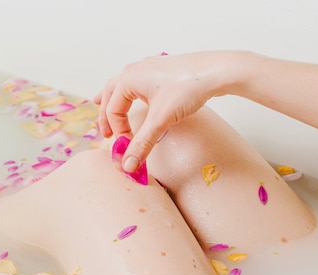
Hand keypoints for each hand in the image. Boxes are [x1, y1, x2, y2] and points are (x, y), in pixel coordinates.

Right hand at [94, 51, 243, 171]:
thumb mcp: (161, 120)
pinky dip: (128, 91)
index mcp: (128, 79)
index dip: (118, 132)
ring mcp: (148, 68)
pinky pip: (136, 82)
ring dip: (113, 99)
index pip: (113, 111)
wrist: (216, 71)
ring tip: (101, 103)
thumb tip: (128, 164)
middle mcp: (134, 70)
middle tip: (106, 133)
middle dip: (107, 115)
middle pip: (110, 94)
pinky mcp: (161, 70)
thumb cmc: (188, 88)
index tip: (127, 147)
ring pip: (122, 85)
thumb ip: (142, 143)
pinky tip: (134, 93)